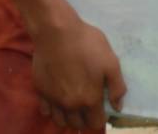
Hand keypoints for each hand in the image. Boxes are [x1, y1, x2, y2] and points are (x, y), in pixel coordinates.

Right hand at [31, 13, 127, 129]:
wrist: (56, 32)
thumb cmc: (87, 44)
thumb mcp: (111, 62)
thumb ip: (117, 87)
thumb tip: (117, 107)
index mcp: (89, 99)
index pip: (95, 124)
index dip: (100, 119)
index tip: (102, 110)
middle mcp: (70, 105)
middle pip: (77, 124)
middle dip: (85, 120)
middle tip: (88, 107)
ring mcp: (53, 100)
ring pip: (60, 121)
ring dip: (69, 118)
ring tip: (74, 106)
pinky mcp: (40, 91)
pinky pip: (46, 111)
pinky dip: (53, 110)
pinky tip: (58, 99)